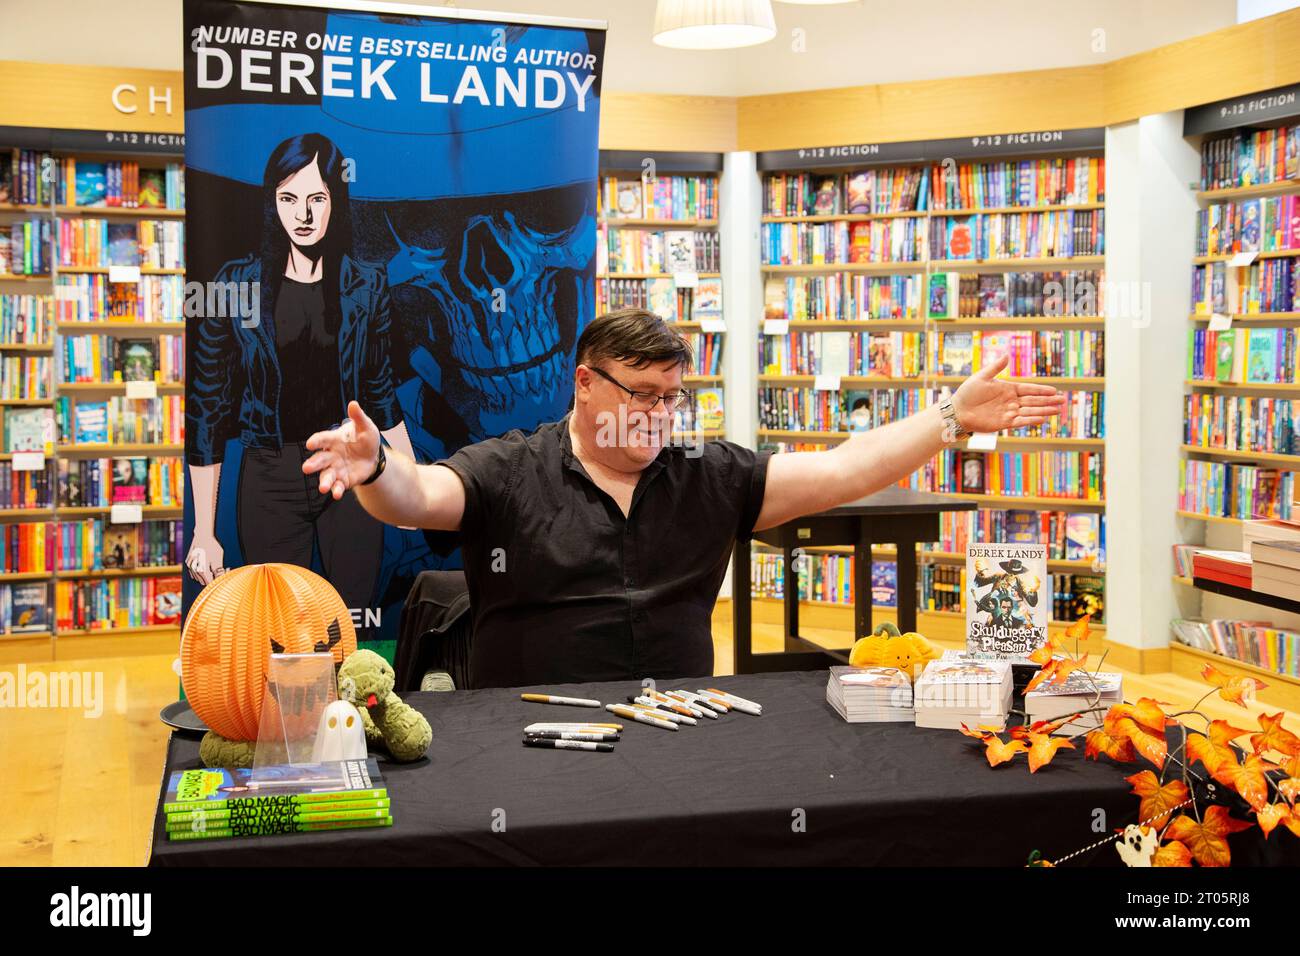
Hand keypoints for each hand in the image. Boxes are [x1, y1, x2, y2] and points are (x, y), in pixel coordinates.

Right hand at [185, 530, 224, 584]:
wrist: (202, 535)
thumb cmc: (212, 546)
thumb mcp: (218, 559)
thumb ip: (218, 572)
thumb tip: (220, 580)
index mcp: (202, 571)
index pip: (210, 583)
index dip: (217, 580)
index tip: (224, 574)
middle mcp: (194, 570)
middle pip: (204, 581)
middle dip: (212, 577)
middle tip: (221, 569)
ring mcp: (189, 566)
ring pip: (198, 578)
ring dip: (206, 574)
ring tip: (213, 565)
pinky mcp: (188, 562)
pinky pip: (194, 572)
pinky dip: (200, 570)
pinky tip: (206, 563)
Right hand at [303, 401, 380, 498]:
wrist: (374, 457)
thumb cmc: (365, 439)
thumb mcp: (366, 427)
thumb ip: (359, 418)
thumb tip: (353, 404)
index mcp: (333, 440)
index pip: (322, 439)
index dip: (316, 441)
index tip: (310, 444)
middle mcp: (331, 455)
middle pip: (320, 459)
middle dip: (313, 464)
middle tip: (306, 468)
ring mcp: (336, 469)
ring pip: (326, 475)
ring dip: (324, 482)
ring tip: (323, 488)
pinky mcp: (343, 480)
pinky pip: (338, 486)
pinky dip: (336, 490)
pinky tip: (336, 494)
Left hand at [951, 355, 1066, 434]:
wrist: (958, 411)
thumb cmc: (968, 393)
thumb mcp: (982, 377)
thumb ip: (995, 367)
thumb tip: (1007, 354)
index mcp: (1008, 389)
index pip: (1029, 389)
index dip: (1041, 390)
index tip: (1054, 390)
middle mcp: (1011, 401)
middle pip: (1033, 401)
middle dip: (1048, 401)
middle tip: (1063, 400)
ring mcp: (1008, 412)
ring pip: (1030, 411)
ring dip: (1044, 411)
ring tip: (1058, 410)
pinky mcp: (1004, 423)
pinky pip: (1020, 421)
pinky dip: (1031, 420)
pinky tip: (1042, 418)